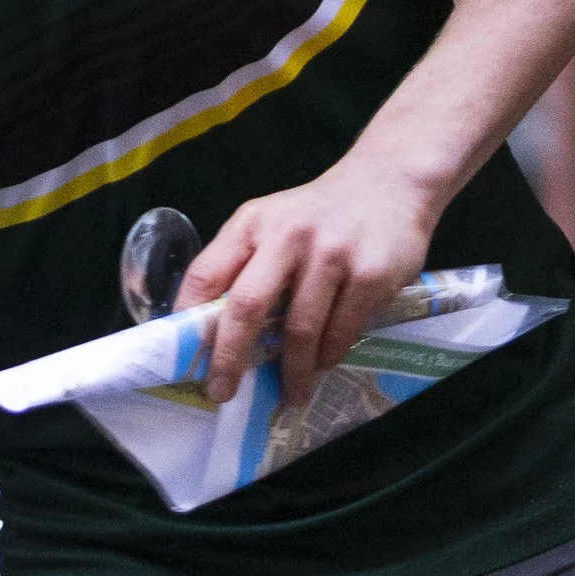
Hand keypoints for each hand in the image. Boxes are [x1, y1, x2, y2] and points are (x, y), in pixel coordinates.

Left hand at [179, 155, 439, 408]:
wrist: (390, 182)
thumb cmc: (320, 215)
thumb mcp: (272, 223)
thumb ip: (244, 264)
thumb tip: (215, 330)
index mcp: (253, 223)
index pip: (206, 273)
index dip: (189, 319)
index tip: (185, 356)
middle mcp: (288, 235)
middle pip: (247, 306)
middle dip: (230, 357)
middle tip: (223, 392)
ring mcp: (332, 254)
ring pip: (300, 329)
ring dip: (292, 371)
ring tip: (291, 393)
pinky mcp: (371, 274)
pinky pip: (341, 331)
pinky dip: (329, 355)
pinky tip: (324, 363)